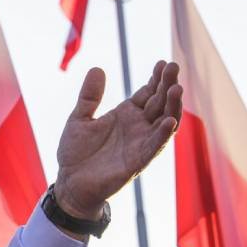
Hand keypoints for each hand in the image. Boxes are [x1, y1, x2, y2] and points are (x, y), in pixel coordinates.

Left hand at [54, 60, 181, 218]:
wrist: (70, 183)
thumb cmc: (76, 152)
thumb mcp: (79, 118)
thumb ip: (89, 96)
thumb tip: (97, 68)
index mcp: (126, 114)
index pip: (148, 93)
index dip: (156, 79)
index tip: (162, 63)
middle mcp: (138, 127)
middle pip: (159, 103)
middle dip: (168, 85)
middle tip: (173, 66)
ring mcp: (140, 143)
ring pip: (164, 122)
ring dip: (172, 106)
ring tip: (176, 89)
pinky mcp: (138, 161)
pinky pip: (155, 147)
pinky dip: (163, 134)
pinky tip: (170, 121)